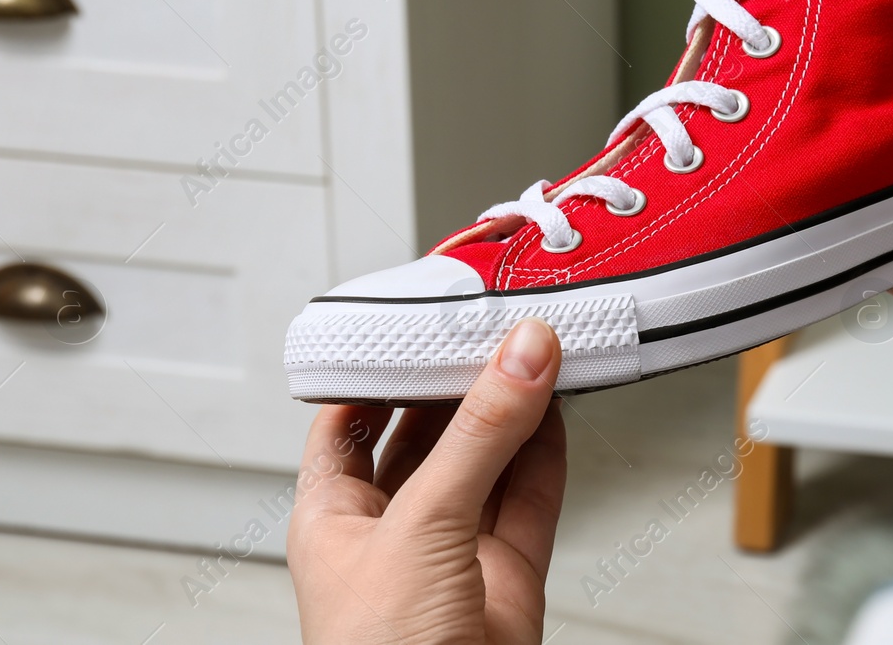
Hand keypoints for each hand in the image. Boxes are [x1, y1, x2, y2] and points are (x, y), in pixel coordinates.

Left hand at [287, 318, 565, 644]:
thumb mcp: (421, 526)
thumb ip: (478, 437)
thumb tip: (519, 358)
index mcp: (335, 515)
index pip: (351, 418)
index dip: (383, 366)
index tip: (422, 316)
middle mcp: (394, 529)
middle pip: (429, 433)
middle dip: (461, 381)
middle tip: (495, 326)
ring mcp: (454, 552)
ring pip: (488, 461)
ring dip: (513, 409)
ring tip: (538, 350)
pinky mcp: (508, 576)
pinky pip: (531, 498)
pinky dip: (548, 451)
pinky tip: (557, 407)